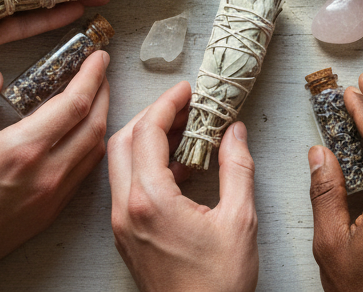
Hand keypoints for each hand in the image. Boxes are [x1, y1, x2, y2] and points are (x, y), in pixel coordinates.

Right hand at [0, 59, 109, 290]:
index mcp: (21, 149)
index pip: (75, 103)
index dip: (92, 75)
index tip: (98, 57)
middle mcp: (45, 173)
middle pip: (94, 124)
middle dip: (103, 92)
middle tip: (100, 72)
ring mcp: (50, 196)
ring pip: (93, 150)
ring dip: (100, 119)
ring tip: (93, 98)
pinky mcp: (48, 214)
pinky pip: (81, 173)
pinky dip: (89, 147)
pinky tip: (79, 136)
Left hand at [109, 81, 257, 291]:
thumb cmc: (217, 285)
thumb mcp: (240, 220)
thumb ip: (237, 168)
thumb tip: (235, 133)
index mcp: (150, 201)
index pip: (146, 132)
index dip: (167, 103)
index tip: (187, 90)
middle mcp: (126, 210)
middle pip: (123, 141)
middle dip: (152, 115)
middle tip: (184, 105)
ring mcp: (123, 225)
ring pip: (121, 163)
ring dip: (148, 140)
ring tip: (186, 131)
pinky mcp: (127, 236)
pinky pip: (128, 186)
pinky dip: (148, 165)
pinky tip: (181, 166)